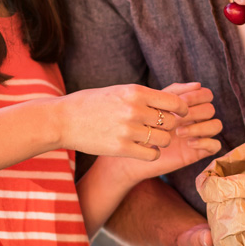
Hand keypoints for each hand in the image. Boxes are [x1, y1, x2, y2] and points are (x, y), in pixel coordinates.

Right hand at [56, 83, 190, 160]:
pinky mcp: (121, 148)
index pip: (174, 101)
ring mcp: (128, 130)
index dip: (181, 110)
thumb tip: (171, 100)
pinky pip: (152, 154)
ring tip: (152, 139)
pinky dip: (152, 154)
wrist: (63, 120)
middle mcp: (134, 109)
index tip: (179, 114)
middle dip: (170, 127)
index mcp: (135, 91)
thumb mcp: (118, 91)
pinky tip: (144, 150)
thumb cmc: (91, 104)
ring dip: (162, 141)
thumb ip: (143, 96)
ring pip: (164, 140)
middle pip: (172, 122)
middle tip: (161, 129)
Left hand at [131, 82, 222, 178]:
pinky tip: (189, 143)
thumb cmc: (144, 124)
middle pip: (210, 109)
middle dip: (195, 113)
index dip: (197, 96)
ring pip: (216, 125)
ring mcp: (200, 135)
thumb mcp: (157, 104)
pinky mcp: (200, 151)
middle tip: (176, 119)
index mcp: (190, 105)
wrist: (136, 148)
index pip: (206, 95)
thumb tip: (198, 84)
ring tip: (179, 132)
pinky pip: (216, 145)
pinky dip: (206, 142)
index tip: (180, 102)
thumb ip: (174, 92)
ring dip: (200, 127)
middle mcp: (197, 118)